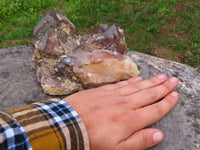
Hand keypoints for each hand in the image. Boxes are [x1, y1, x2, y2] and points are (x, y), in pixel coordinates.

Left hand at [64, 74, 178, 149]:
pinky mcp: (103, 90)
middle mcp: (126, 104)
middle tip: (173, 80)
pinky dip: (132, 81)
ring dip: (151, 82)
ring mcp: (114, 95)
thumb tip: (158, 134)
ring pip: (137, 87)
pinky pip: (122, 84)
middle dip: (163, 87)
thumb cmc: (93, 139)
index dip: (167, 102)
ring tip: (161, 76)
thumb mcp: (118, 148)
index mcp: (131, 119)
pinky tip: (138, 78)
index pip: (155, 109)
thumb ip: (140, 141)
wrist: (69, 124)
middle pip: (149, 94)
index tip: (175, 95)